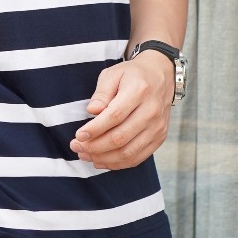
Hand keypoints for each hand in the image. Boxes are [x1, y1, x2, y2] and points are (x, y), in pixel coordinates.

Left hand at [69, 53, 173, 169]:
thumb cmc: (132, 75)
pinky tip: (101, 160)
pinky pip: (138, 158)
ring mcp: (158, 127)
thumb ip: (102, 92)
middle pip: (120, 137)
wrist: (161, 76)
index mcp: (139, 90)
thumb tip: (92, 111)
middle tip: (76, 147)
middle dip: (95, 146)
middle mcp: (151, 111)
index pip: (115, 116)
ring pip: (128, 152)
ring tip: (85, 155)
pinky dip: (118, 163)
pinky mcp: (160, 138)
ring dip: (104, 158)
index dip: (95, 129)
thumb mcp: (113, 73)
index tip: (79, 135)